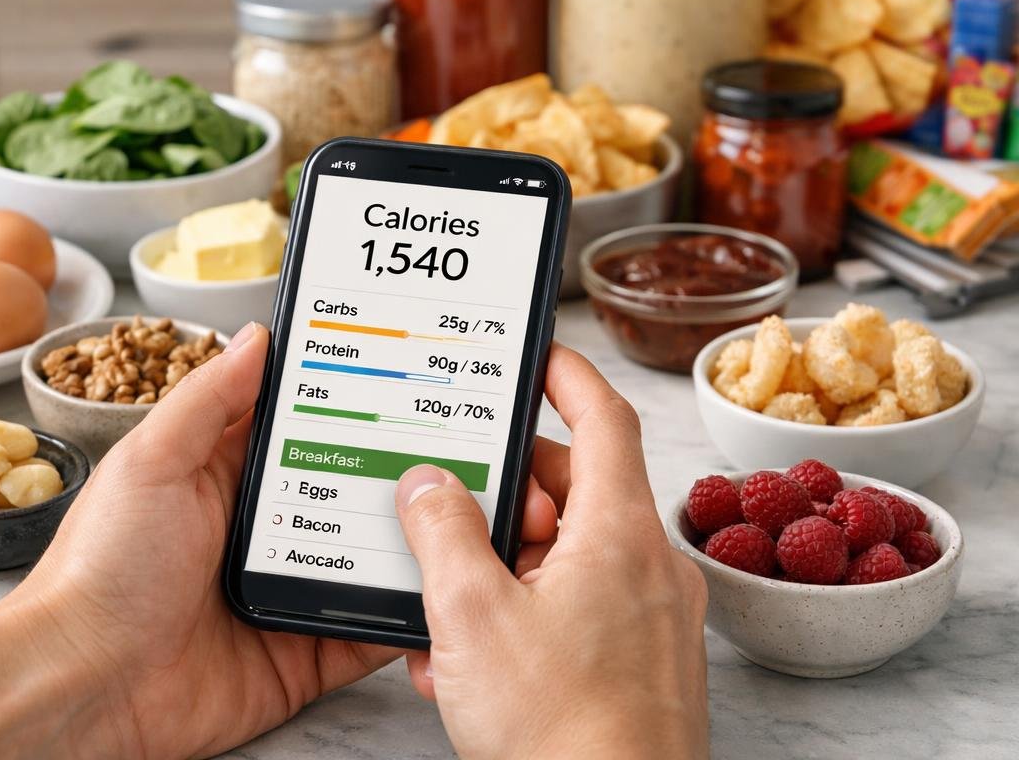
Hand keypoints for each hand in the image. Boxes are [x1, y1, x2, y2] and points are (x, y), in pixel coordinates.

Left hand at [8, 322, 561, 757]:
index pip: (300, 425)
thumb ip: (209, 401)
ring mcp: (286, 592)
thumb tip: (258, 338)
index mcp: (222, 475)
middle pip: (348, 489)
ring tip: (471, 510)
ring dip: (413, 542)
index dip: (348, 398)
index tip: (405, 369)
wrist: (85, 686)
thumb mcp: (151, 462)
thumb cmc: (100, 570)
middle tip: (461, 439)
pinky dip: (408, 618)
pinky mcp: (303, 654)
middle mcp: (260, 530)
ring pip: (372, 559)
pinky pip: (371, 633)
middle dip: (398, 470)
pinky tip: (444, 590)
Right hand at [393, 345, 709, 759]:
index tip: (534, 358)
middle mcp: (650, 569)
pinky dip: (527, 614)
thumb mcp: (471, 616)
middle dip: (508, 496)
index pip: (603, 419)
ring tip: (449, 606)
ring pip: (572, 557)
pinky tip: (470, 659)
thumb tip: (428, 484)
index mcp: (621, 535)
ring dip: (507, 566)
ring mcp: (651, 622)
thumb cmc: (564, 734)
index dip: (566, 376)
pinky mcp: (641, 667)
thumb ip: (442, 533)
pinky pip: (580, 611)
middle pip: (578, 492)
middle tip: (450, 510)